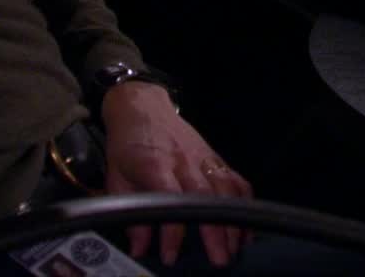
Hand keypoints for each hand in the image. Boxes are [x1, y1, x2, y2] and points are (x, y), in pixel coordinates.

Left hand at [100, 82, 251, 267]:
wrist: (141, 106)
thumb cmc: (127, 144)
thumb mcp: (116, 178)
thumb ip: (129, 213)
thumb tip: (140, 248)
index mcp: (155, 165)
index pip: (169, 200)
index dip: (172, 230)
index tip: (170, 255)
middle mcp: (184, 161)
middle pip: (206, 197)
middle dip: (216, 230)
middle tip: (220, 259)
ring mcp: (203, 157)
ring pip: (226, 190)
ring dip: (235, 219)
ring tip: (237, 247)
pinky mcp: (214, 156)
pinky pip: (236, 179)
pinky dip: (245, 203)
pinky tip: (247, 225)